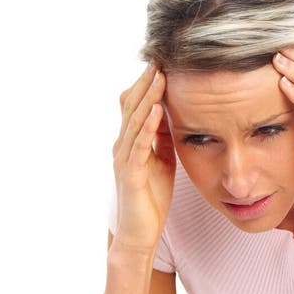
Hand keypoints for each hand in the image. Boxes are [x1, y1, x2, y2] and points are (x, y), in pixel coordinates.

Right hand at [111, 64, 176, 256]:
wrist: (139, 234)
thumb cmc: (151, 200)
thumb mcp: (162, 162)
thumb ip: (162, 139)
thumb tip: (171, 114)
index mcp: (130, 143)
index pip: (135, 107)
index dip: (146, 85)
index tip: (161, 64)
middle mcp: (122, 147)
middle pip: (131, 107)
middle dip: (145, 83)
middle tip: (158, 59)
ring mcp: (124, 160)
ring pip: (134, 122)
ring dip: (147, 98)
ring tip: (160, 77)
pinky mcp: (131, 175)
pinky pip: (139, 146)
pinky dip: (148, 126)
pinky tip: (158, 110)